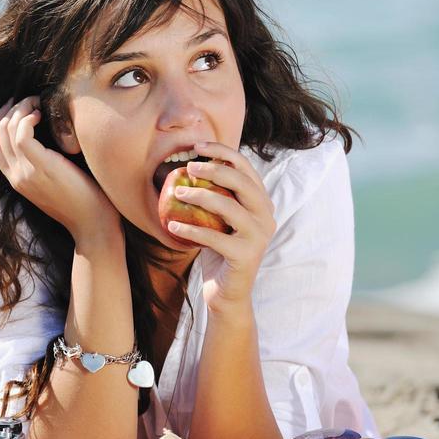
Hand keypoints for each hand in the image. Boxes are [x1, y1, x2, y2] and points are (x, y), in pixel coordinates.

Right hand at [0, 95, 120, 247]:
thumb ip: (41, 163)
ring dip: (20, 109)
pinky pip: (22, 135)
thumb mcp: (52, 181)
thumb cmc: (82, 200)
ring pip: (7, 130)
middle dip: (9, 110)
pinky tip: (41, 114)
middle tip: (29, 99)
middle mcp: (15, 176)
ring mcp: (25, 173)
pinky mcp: (40, 167)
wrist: (93, 224)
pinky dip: (28, 119)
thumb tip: (46, 136)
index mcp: (15, 179)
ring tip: (37, 103)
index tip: (14, 105)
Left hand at [165, 141, 276, 312]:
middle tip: (188, 167)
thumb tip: (189, 164)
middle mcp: (266, 217)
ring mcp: (259, 237)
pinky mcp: (246, 256)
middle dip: (214, 168)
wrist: (227, 292)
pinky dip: (190, 229)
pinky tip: (171, 224)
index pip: (246, 168)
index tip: (197, 146)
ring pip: (229, 207)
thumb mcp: (219, 219)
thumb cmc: (218, 250)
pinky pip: (214, 237)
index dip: (223, 152)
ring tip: (176, 193)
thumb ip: (216, 194)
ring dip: (199, 196)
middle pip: (242, 182)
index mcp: (262, 203)